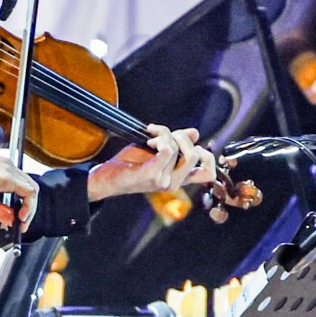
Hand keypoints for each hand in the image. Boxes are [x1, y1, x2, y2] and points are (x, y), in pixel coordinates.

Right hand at [0, 154, 38, 228]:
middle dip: (29, 208)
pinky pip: (29, 193)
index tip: (18, 218)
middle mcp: (6, 166)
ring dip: (30, 209)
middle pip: (30, 186)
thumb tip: (11, 219)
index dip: (23, 204)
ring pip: (32, 189)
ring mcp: (7, 170)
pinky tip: (20, 218)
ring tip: (21, 223)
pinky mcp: (7, 177)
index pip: (21, 185)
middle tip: (22, 224)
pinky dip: (29, 207)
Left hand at [88, 125, 217, 201]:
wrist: (107, 178)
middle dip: (182, 137)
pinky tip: (149, 139)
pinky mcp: (152, 175)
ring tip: (151, 136)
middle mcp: (174, 183)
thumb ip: (177, 143)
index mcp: (179, 179)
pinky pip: (167, 151)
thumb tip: (195, 133)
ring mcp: (164, 181)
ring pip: (176, 148)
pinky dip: (160, 138)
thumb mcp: (157, 151)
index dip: (208, 156)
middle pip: (196, 155)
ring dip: (163, 134)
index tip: (191, 144)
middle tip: (164, 135)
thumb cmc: (130, 165)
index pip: (208, 173)